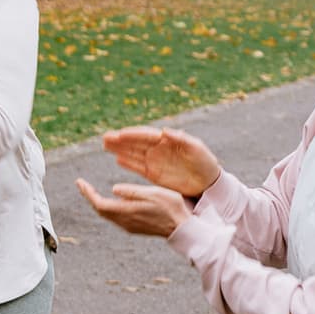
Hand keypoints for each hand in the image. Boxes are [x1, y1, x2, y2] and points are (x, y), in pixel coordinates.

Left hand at [76, 178, 189, 237]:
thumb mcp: (153, 193)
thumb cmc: (171, 208)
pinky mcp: (134, 227)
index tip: (79, 182)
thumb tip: (113, 189)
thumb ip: (132, 192)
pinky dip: (108, 207)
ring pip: (106, 214)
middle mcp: (124, 221)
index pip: (99, 203)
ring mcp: (129, 226)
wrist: (182, 228)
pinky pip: (115, 217)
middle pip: (100, 210)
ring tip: (92, 191)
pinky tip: (111, 201)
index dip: (87, 193)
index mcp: (126, 211)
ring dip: (98, 202)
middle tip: (82, 185)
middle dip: (89, 196)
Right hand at [101, 126, 221, 197]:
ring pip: (133, 153)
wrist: (208, 182)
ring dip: (120, 149)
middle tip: (105, 138)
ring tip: (105, 145)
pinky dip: (128, 163)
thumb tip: (164, 131)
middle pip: (136, 143)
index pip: (146, 136)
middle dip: (120, 140)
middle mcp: (158, 149)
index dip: (133, 135)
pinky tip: (118, 160)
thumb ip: (181, 139)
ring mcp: (155, 161)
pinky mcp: (154, 174)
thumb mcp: (196, 149)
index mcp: (167, 141)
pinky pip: (138, 167)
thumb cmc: (205, 162)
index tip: (119, 134)